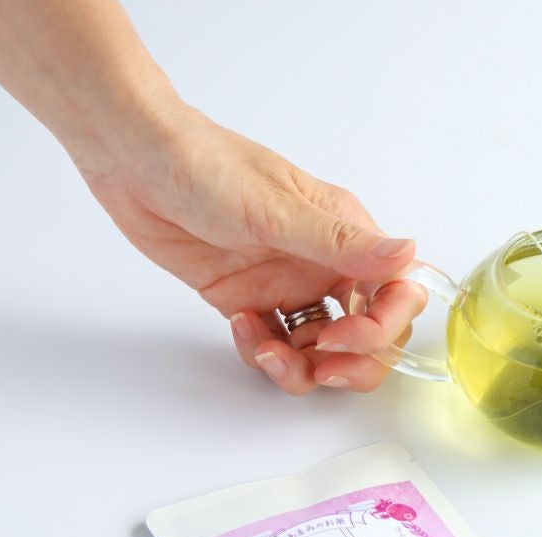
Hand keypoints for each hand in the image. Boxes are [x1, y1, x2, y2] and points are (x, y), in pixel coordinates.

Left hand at [78, 107, 425, 393]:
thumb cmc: (207, 167)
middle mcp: (324, 265)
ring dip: (302, 367)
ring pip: (321, 351)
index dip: (384, 327)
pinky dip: (262, 352)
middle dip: (353, 363)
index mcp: (346, 235)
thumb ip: (341, 241)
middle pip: (368, 334)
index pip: (395, 293)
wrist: (135, 163)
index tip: (345, 336)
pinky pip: (274, 347)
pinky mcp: (251, 302)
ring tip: (266, 353)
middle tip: (320, 367)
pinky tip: (239, 326)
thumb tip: (407, 254)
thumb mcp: (277, 209)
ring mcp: (288, 286)